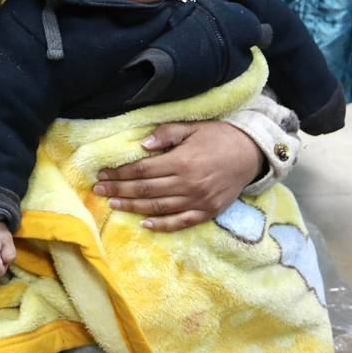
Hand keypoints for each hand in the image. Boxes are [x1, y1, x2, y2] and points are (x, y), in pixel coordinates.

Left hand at [93, 120, 262, 231]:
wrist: (252, 153)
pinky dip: (161, 225)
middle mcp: (187, 184)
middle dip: (119, 190)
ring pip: (158, 208)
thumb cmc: (220, 136)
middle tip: (99, 190)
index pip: (142, 170)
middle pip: (145, 190)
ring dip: (133, 207)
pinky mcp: (207, 212)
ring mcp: (197, 201)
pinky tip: (144, 224)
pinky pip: (180, 222)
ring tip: (113, 204)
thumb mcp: (193, 127)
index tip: (103, 173)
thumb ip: (167, 134)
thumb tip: (143, 144)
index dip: (120, 173)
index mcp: (182, 161)